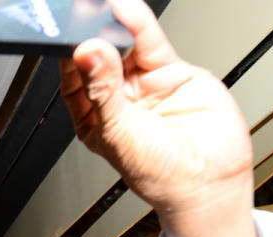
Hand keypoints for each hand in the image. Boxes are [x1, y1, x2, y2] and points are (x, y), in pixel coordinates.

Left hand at [59, 0, 254, 236]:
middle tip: (82, 16)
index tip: (63, 38)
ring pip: (125, 47)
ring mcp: (145, 85)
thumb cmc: (160, 175)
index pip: (74, 82)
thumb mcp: (119, 133)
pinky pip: (151, 44)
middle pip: (99, 59)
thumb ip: (103, 90)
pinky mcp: (172, 72)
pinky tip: (128, 11)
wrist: (209, 183)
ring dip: (114, 26)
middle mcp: (118, 100)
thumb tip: (86, 54)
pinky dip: (140, 25)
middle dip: (91, 37)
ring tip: (103, 8)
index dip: (69, 59)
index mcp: (94, 119)